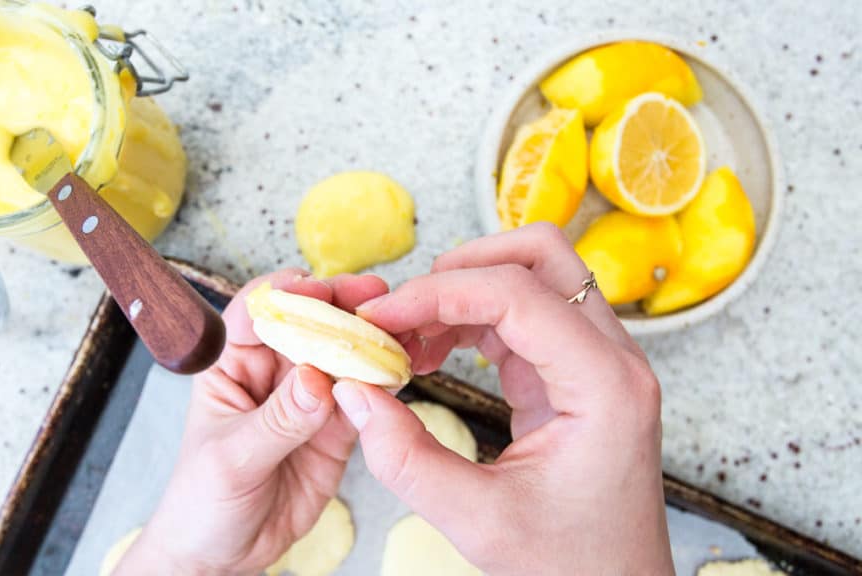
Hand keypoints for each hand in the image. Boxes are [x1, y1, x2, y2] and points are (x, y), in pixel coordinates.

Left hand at [116, 269, 388, 575]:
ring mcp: (307, 400)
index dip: (286, 293)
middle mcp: (272, 374)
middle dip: (341, 309)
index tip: (316, 287)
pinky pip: (362, 400)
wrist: (222, 556)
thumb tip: (315, 381)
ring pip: (342, 358)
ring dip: (370, 343)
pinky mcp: (334, 430)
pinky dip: (383, 387)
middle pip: (309, 326)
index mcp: (231, 366)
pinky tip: (400, 373)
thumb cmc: (202, 502)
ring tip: (399, 332)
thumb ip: (276, 423)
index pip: (256, 313)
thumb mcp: (231, 461)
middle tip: (375, 299)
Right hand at [333, 223, 673, 575]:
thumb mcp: (477, 521)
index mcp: (604, 386)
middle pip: (540, 255)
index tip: (379, 318)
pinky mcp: (573, 373)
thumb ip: (406, 458)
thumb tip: (352, 394)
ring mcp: (596, 360)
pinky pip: (520, 316)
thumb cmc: (569, 563)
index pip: (518, 294)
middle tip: (401, 312)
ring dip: (461, 292)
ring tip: (405, 339)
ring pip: (530, 276)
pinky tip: (429, 354)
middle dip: (460, 268)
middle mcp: (611, 359)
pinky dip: (469, 321)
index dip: (438, 294)